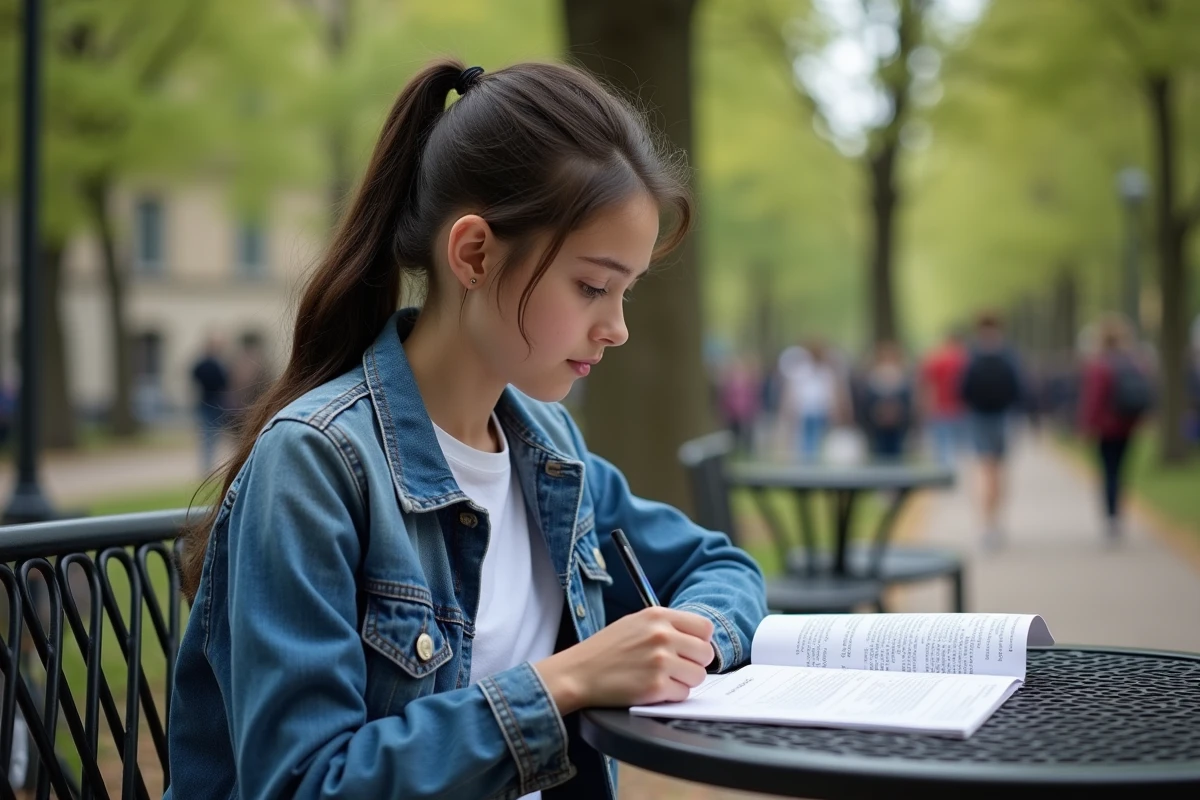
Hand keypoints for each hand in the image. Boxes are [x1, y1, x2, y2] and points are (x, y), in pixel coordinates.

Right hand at [534, 607, 713, 715]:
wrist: (579, 673)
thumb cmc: (606, 649)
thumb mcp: (635, 622)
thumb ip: (666, 625)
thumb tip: (697, 638)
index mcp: (658, 616)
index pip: (705, 628)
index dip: (700, 642)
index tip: (690, 650)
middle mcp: (662, 635)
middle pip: (706, 653)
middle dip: (694, 663)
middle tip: (675, 668)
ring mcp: (660, 661)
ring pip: (698, 676)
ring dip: (684, 681)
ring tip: (662, 678)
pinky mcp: (656, 687)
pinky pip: (683, 694)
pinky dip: (671, 696)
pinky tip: (652, 689)